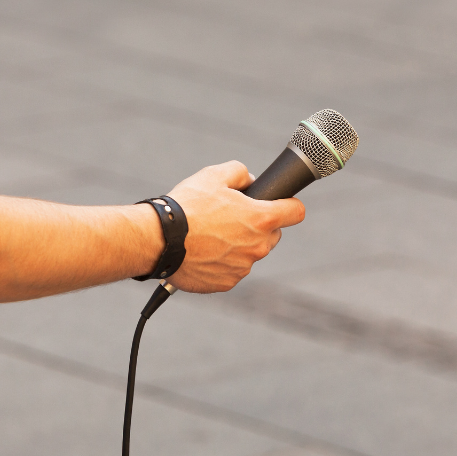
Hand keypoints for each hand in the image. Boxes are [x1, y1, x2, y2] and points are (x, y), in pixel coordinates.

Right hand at [163, 161, 304, 292]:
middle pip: (271, 235)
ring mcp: (243, 268)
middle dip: (256, 226)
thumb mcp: (214, 175)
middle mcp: (258, 246)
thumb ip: (240, 172)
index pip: (296, 212)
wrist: (160, 240)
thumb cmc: (186, 207)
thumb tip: (249, 181)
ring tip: (209, 236)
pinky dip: (221, 263)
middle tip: (230, 218)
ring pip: (249, 253)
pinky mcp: (226, 283)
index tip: (280, 205)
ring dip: (237, 245)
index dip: (288, 205)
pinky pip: (231, 270)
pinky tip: (202, 252)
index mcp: (261, 219)